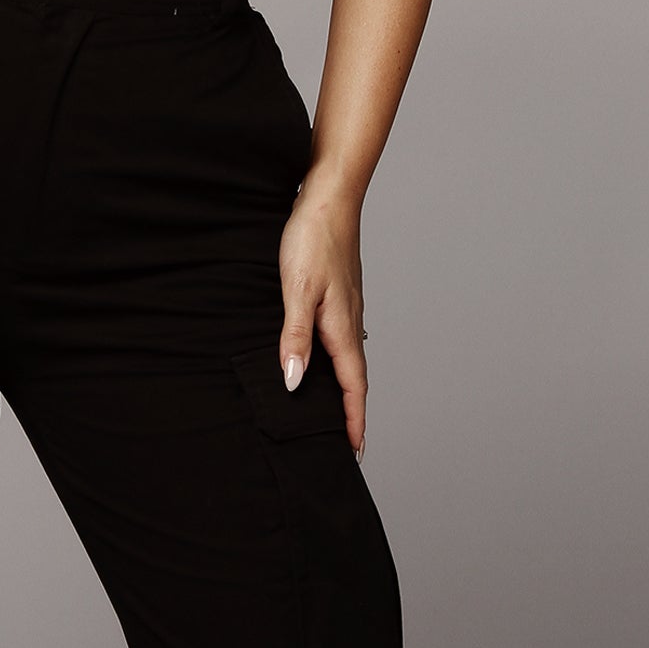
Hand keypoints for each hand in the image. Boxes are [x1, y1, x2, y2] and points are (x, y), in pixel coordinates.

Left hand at [276, 171, 368, 459]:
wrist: (330, 196)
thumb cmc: (312, 240)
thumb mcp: (296, 291)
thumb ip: (295, 338)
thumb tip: (293, 382)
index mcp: (341, 327)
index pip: (351, 386)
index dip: (353, 420)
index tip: (355, 450)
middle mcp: (350, 322)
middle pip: (355, 377)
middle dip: (353, 411)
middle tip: (349, 441)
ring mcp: (348, 307)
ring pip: (350, 358)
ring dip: (347, 386)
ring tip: (339, 409)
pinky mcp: (341, 293)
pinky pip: (343, 339)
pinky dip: (339, 360)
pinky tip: (327, 357)